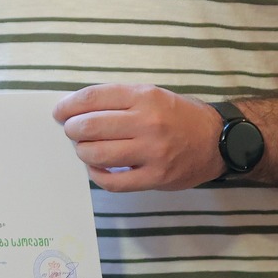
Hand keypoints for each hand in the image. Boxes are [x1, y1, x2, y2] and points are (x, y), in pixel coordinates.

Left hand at [54, 83, 224, 191]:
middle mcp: (147, 122)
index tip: (59, 112)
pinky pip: (113, 182)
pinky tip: (97, 169)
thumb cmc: (180, 116)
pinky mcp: (155, 178)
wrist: (218, 141)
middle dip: (73, 130)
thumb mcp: (153, 95)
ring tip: (85, 149)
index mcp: (144, 96)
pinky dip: (97, 175)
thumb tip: (78, 110)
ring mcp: (151, 152)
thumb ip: (120, 100)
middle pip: (90, 126)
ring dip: (82, 152)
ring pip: (97, 154)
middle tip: (72, 132)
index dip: (69, 106)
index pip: (93, 98)